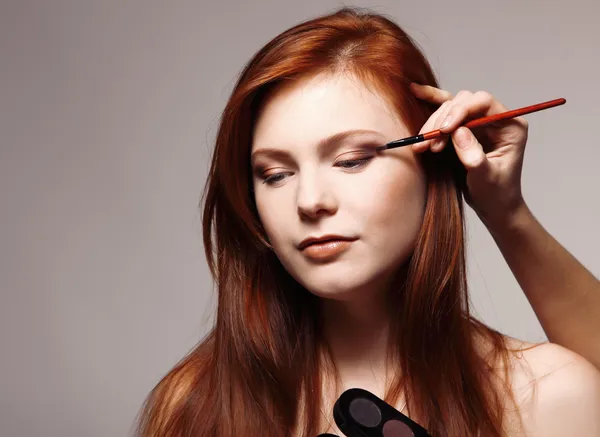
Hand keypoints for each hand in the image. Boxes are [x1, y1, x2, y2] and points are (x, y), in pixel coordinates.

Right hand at [409, 83, 528, 228]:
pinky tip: (416, 91)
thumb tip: (458, 133)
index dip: (461, 111)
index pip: (483, 103)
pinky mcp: (463, 129)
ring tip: (424, 146)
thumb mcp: (487, 178)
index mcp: (510, 125)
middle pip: (464, 102)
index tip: (443, 130)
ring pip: (451, 108)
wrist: (494, 206)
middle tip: (430, 142)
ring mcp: (478, 122)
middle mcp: (495, 118)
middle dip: (444, 120)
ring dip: (434, 124)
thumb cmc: (497, 194)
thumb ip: (475, 156)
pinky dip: (432, 102)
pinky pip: (446, 111)